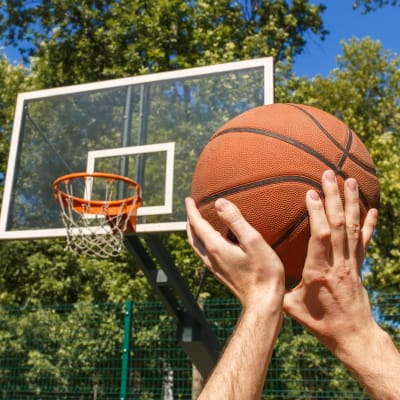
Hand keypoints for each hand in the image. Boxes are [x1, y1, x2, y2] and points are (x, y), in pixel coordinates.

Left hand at [185, 197, 284, 307]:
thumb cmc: (263, 272)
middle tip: (191, 209)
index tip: (188, 199)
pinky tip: (215, 242)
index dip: (191, 210)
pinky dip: (203, 242)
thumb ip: (235, 220)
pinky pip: (206, 254)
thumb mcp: (252, 241)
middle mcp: (211, 258)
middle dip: (190, 221)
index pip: (197, 225)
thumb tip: (218, 203)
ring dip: (195, 233)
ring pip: (197, 247)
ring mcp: (216, 268)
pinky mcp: (223, 274)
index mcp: (216, 247)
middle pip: (193, 237)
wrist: (264, 303)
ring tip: (198, 223)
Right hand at [283, 170, 378, 353]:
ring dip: (352, 202)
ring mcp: (351, 263)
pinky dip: (369, 223)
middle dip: (334, 197)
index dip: (318, 213)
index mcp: (318, 271)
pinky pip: (365, 241)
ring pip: (352, 228)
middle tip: (329, 175)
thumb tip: (261, 274)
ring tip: (351, 181)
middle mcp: (338, 263)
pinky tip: (372, 209)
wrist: (353, 336)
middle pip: (338, 225)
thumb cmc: (321, 323)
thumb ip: (279, 289)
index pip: (321, 237)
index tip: (311, 193)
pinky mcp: (359, 266)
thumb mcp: (293, 308)